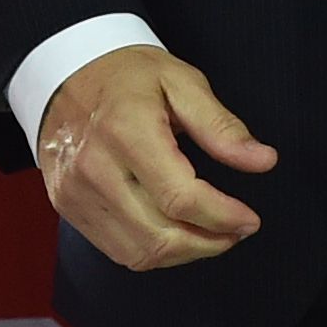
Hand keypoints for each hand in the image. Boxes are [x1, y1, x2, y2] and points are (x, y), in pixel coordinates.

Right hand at [33, 43, 277, 271]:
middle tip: (236, 229)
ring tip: (210, 233)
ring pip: (141, 252)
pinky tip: (175, 232)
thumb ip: (221, 126)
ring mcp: (76, 191)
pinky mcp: (68, 205)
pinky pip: (119, 250)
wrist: (65, 73)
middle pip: (162, 235)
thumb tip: (262, 160)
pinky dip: (155, 252)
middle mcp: (95, 166)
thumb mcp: (181, 82)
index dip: (223, 217)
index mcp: (126, 130)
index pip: (180, 198)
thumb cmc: (126, 76)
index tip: (248, 219)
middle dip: (211, 242)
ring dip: (186, 253)